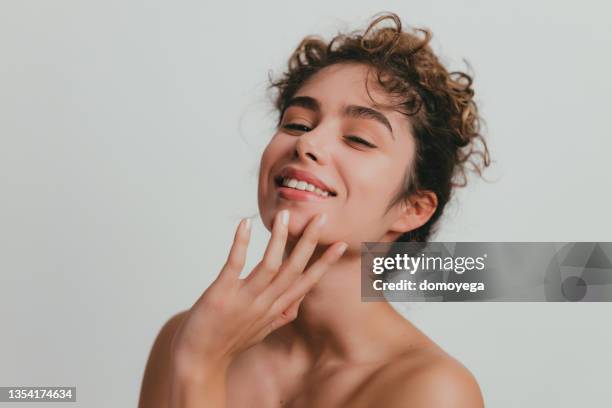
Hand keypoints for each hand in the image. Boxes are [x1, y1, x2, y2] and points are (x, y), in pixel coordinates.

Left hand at [170, 210, 347, 370]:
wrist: (199, 363)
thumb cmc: (228, 343)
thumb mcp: (262, 330)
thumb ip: (281, 315)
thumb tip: (295, 305)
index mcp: (275, 309)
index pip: (306, 282)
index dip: (324, 263)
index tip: (341, 244)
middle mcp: (265, 303)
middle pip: (293, 269)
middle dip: (309, 242)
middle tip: (320, 217)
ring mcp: (244, 299)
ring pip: (269, 265)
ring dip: (279, 239)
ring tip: (285, 216)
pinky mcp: (221, 295)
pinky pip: (234, 265)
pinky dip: (240, 243)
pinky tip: (245, 224)